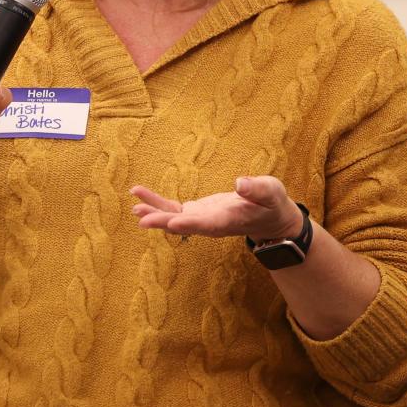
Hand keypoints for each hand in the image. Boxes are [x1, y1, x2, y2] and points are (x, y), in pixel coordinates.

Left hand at [130, 176, 303, 241]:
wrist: (269, 217)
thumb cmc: (272, 204)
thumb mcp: (271, 193)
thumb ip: (257, 189)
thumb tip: (240, 182)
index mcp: (228, 221)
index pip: (206, 224)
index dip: (188, 224)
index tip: (170, 223)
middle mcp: (210, 224)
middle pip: (183, 224)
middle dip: (161, 220)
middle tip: (141, 217)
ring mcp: (201, 219)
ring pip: (173, 218)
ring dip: (154, 212)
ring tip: (135, 205)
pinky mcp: (197, 212)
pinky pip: (173, 209)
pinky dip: (157, 203)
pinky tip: (140, 197)